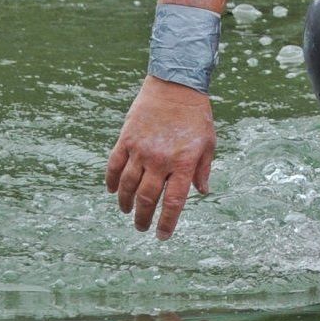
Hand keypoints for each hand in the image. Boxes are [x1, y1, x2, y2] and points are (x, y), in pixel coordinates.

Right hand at [106, 76, 215, 238]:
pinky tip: (111, 191)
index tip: (162, 236)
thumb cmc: (196, 114)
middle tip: (142, 228)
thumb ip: (203, 169)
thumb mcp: (209, 142)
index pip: (174, 202)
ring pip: (127, 186)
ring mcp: (141, 150)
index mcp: (183, 163)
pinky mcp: (126, 139)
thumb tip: (202, 193)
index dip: (167, 222)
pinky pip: (114, 165)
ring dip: (125, 203)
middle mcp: (160, 160)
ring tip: (127, 212)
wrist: (176, 84)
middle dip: (143, 218)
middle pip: (147, 199)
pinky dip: (111, 181)